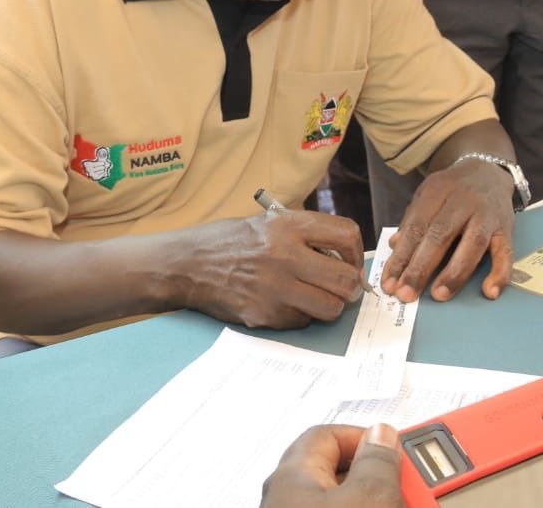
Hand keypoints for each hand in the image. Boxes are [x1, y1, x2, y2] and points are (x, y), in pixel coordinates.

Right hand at [181, 209, 364, 327]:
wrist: (186, 265)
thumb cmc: (229, 241)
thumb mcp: (267, 222)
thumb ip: (304, 234)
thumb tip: (345, 257)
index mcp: (287, 225)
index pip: (346, 235)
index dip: (356, 252)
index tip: (351, 261)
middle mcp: (284, 255)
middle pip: (345, 279)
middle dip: (349, 286)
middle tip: (343, 287)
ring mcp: (274, 288)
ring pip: (331, 307)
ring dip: (329, 305)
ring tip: (315, 297)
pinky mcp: (263, 315)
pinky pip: (302, 321)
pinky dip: (300, 315)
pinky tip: (284, 303)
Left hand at [261, 424, 403, 507]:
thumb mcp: (366, 498)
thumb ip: (376, 462)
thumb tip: (382, 435)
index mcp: (292, 476)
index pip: (327, 435)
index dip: (366, 437)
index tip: (396, 449)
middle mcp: (288, 498)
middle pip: (338, 472)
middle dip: (376, 474)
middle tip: (404, 486)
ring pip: (342, 499)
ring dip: (373, 499)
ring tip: (399, 503)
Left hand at [383, 157, 513, 302]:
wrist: (488, 170)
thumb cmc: (452, 190)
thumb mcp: (428, 194)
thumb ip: (413, 219)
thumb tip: (395, 246)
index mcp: (438, 191)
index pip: (416, 227)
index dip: (401, 256)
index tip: (389, 283)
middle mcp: (463, 201)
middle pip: (440, 235)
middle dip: (421, 267)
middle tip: (406, 294)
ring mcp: (487, 214)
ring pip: (472, 244)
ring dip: (455, 273)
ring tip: (439, 295)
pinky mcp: (507, 227)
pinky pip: (506, 252)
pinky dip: (500, 272)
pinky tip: (490, 292)